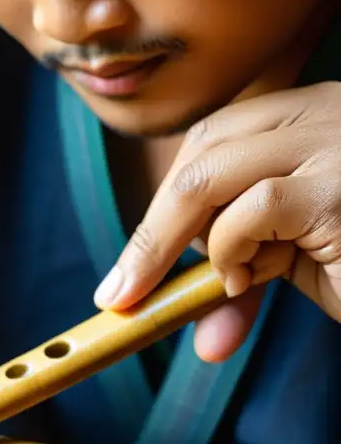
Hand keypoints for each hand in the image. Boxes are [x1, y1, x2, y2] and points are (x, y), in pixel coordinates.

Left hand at [94, 81, 340, 361]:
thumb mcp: (291, 260)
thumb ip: (236, 273)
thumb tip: (180, 329)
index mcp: (310, 117)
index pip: (214, 135)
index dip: (166, 195)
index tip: (134, 258)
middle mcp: (325, 114)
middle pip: (201, 150)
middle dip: (153, 227)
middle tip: (125, 291)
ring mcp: (334, 144)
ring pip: (210, 175)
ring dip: (183, 245)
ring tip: (223, 284)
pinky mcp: (338, 188)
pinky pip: (250, 211)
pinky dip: (230, 252)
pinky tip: (254, 277)